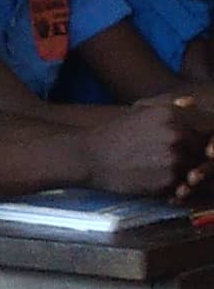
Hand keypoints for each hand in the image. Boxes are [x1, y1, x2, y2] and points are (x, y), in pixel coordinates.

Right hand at [74, 101, 213, 199]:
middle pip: (206, 148)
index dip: (209, 136)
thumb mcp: (139, 112)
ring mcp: (173, 159)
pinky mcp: (165, 181)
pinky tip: (155, 180)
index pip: (210, 125)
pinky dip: (174, 186)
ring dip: (186, 171)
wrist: (86, 158)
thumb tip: (192, 102)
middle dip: (198, 154)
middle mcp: (176, 135)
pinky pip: (182, 185)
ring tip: (163, 170)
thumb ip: (170, 107)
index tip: (202, 143)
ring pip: (196, 168)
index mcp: (172, 115)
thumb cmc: (112, 134)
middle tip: (176, 159)